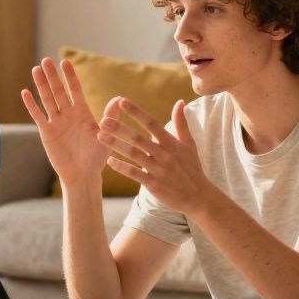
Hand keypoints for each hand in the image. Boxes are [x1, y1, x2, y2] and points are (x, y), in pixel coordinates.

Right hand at [21, 57, 107, 186]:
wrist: (82, 175)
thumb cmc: (96, 157)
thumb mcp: (106, 135)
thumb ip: (111, 117)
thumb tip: (119, 99)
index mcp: (82, 113)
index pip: (75, 90)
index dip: (70, 77)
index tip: (65, 62)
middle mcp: (68, 114)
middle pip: (58, 91)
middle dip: (52, 76)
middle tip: (46, 60)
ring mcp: (56, 122)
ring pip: (47, 100)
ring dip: (41, 85)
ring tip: (36, 69)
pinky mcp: (47, 133)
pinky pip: (38, 116)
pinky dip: (32, 105)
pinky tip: (25, 92)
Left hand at [98, 98, 214, 215]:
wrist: (198, 196)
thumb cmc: (192, 168)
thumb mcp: (189, 144)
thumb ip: (181, 123)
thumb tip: (179, 101)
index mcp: (171, 142)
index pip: (152, 123)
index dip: (137, 112)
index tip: (122, 101)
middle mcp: (164, 154)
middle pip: (139, 138)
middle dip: (120, 128)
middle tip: (103, 120)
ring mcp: (158, 169)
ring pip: (134, 154)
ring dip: (116, 145)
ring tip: (100, 136)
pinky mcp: (154, 184)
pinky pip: (134, 174)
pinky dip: (121, 167)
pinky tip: (109, 161)